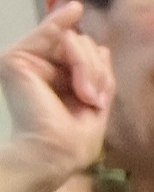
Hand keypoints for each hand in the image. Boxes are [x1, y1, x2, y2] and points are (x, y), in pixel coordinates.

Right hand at [1, 6, 112, 179]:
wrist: (56, 154)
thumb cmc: (74, 137)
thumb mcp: (96, 97)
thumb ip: (96, 70)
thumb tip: (99, 44)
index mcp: (52, 73)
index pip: (79, 47)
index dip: (94, 58)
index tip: (97, 84)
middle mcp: (36, 63)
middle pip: (80, 41)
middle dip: (97, 69)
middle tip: (94, 100)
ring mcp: (24, 59)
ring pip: (72, 38)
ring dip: (90, 69)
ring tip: (88, 99)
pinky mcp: (16, 58)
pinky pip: (56, 37)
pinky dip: (79, 60)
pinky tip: (82, 82)